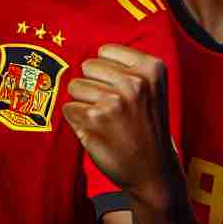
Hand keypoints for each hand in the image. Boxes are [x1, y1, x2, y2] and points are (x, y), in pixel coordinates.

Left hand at [63, 43, 181, 208]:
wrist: (153, 172)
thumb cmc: (146, 127)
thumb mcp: (151, 89)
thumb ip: (124, 67)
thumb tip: (82, 57)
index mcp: (152, 68)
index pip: (104, 51)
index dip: (106, 71)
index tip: (122, 90)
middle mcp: (135, 82)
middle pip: (86, 67)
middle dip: (94, 86)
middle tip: (114, 110)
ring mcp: (114, 100)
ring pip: (74, 86)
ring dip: (85, 104)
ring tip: (107, 121)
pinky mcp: (95, 119)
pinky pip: (68, 108)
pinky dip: (78, 121)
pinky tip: (99, 132)